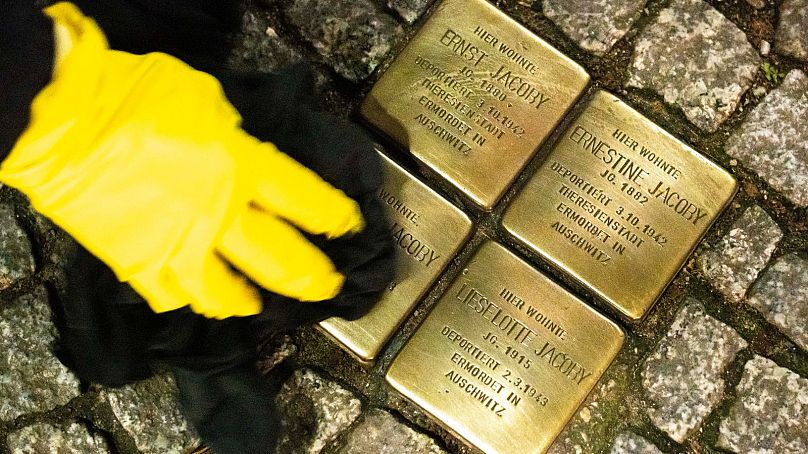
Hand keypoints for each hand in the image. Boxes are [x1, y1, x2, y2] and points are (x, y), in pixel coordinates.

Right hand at [1, 2, 363, 318]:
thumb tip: (243, 152)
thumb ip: (234, 135)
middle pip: (282, 260)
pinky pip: (176, 296)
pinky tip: (200, 300)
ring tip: (261, 306)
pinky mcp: (142, 266)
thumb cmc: (136, 96)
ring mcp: (182, 247)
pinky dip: (192, 300)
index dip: (333, 216)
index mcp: (242, 167)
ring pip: (230, 294)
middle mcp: (222, 216)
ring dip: (252, 301)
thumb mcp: (205, 99)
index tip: (348, 226)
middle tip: (328, 287)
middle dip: (312, 277)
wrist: (63, 124)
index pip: (305, 200)